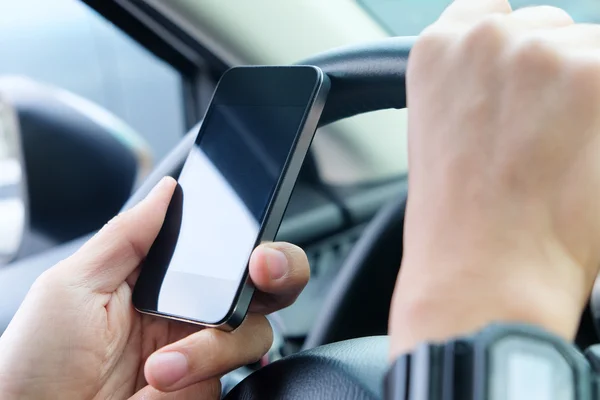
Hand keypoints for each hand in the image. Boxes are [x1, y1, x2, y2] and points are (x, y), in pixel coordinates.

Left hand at [0, 177, 309, 398]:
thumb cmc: (36, 363)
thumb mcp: (72, 285)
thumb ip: (126, 235)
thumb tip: (168, 190)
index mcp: (159, 277)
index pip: (219, 246)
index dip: (248, 234)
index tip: (253, 236)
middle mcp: (189, 310)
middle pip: (262, 282)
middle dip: (281, 268)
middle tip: (263, 268)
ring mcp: (201, 352)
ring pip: (256, 329)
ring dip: (211, 345)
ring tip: (159, 366)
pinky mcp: (206, 388)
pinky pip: (233, 373)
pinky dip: (203, 371)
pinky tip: (163, 381)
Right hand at [390, 0, 599, 355]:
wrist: (480, 273)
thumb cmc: (458, 218)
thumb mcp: (443, 132)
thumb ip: (478, 85)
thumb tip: (532, 75)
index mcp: (438, 49)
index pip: (494, 17)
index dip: (515, 60)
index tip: (523, 94)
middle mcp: (487, 37)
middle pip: (551, 32)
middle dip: (555, 80)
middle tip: (540, 141)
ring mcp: (541, 50)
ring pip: (593, 52)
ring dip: (589, 96)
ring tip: (560, 156)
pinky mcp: (596, 74)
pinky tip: (584, 155)